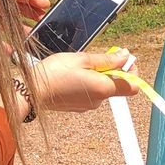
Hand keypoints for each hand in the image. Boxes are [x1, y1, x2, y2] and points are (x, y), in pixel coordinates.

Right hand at [21, 48, 136, 115]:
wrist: (31, 92)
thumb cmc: (54, 73)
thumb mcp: (82, 59)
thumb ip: (107, 60)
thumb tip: (125, 57)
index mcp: (103, 88)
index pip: (133, 86)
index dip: (132, 71)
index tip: (123, 59)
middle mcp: (98, 101)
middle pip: (116, 85)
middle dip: (111, 70)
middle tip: (98, 57)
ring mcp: (88, 106)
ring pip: (101, 88)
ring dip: (97, 75)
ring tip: (80, 65)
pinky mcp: (77, 107)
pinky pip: (90, 93)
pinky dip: (87, 83)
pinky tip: (72, 75)